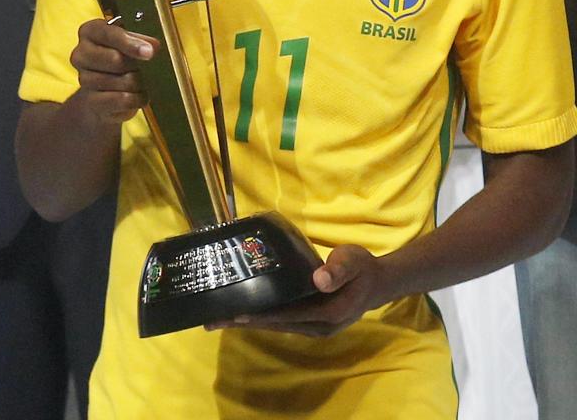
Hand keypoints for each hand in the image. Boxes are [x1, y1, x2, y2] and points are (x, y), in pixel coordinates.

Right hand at [70, 0, 158, 125]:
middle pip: (115, 60)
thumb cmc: (121, 53)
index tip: (151, 49)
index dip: (129, 41)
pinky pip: (120, 100)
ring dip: (140, 82)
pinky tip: (141, 94)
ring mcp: (84, 79)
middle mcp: (81, 54)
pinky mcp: (92, 102)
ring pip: (121, 82)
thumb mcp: (123, 25)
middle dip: (139, 64)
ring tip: (145, 79)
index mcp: (89, 31)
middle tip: (151, 64)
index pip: (106, 32)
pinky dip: (136, 98)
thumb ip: (114, 0)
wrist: (107, 94)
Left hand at [208, 244, 385, 336]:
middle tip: (211, 320)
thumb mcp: (353, 260)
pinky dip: (261, 318)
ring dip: (248, 323)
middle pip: (275, 325)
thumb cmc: (361, 268)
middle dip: (243, 323)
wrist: (375, 283)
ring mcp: (312, 327)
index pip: (288, 315)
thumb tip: (319, 280)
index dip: (262, 315)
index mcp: (327, 313)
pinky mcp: (308, 321)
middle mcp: (317, 326)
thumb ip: (339, 269)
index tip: (236, 314)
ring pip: (275, 325)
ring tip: (218, 319)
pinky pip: (280, 321)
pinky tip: (242, 312)